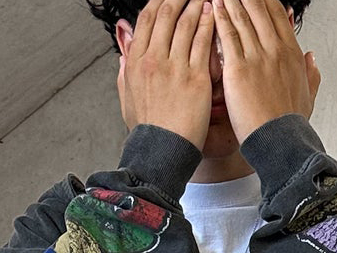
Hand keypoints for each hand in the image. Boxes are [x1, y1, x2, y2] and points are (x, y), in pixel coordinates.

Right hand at [117, 0, 217, 149]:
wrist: (162, 153)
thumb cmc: (148, 130)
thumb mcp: (127, 96)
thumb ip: (125, 66)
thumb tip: (123, 42)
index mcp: (136, 63)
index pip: (147, 19)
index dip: (159, 1)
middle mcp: (153, 61)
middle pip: (166, 14)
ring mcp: (174, 69)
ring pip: (186, 24)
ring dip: (196, 5)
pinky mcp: (195, 79)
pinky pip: (202, 42)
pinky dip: (209, 24)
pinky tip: (213, 14)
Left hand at [211, 0, 318, 142]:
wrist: (281, 143)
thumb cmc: (290, 125)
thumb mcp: (308, 95)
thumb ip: (311, 74)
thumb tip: (312, 58)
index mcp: (292, 53)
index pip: (277, 13)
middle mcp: (275, 50)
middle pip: (258, 8)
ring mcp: (257, 57)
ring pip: (241, 17)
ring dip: (229, 0)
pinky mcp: (239, 69)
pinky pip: (228, 35)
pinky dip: (219, 17)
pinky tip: (213, 6)